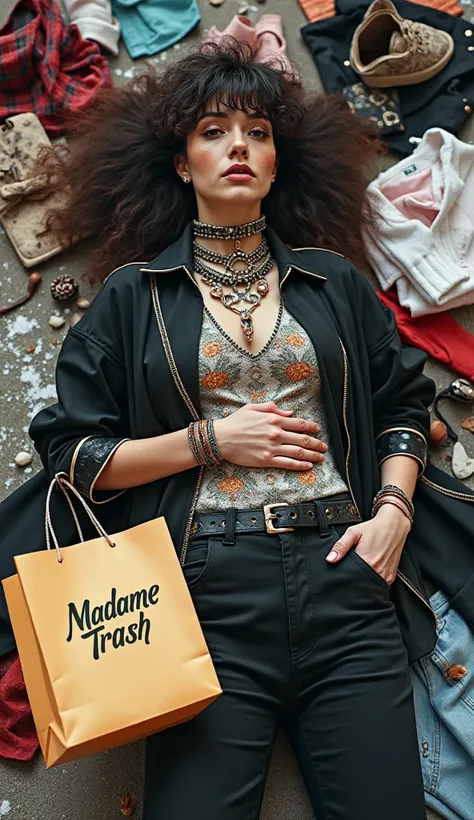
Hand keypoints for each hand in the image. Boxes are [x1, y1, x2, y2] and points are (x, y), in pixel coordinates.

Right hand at [213, 401, 327, 470]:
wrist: (221, 438)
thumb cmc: (235, 422)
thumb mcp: (253, 408)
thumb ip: (272, 408)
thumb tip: (289, 413)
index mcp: (274, 419)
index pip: (299, 423)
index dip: (311, 427)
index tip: (318, 429)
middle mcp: (276, 434)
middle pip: (303, 439)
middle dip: (317, 444)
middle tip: (324, 447)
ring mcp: (272, 448)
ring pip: (298, 453)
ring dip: (312, 455)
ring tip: (321, 458)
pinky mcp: (266, 460)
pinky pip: (287, 463)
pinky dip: (300, 465)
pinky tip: (308, 466)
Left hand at [325, 504, 411, 584]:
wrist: (394, 525)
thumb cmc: (373, 528)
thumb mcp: (353, 533)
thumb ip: (340, 546)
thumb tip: (330, 559)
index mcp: (367, 561)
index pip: (350, 575)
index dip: (344, 574)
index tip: (342, 570)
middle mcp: (377, 570)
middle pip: (360, 582)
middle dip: (353, 578)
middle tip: (351, 569)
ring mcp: (385, 575)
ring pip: (369, 584)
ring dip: (363, 579)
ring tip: (361, 568)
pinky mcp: (391, 577)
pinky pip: (379, 584)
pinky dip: (373, 580)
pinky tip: (370, 570)